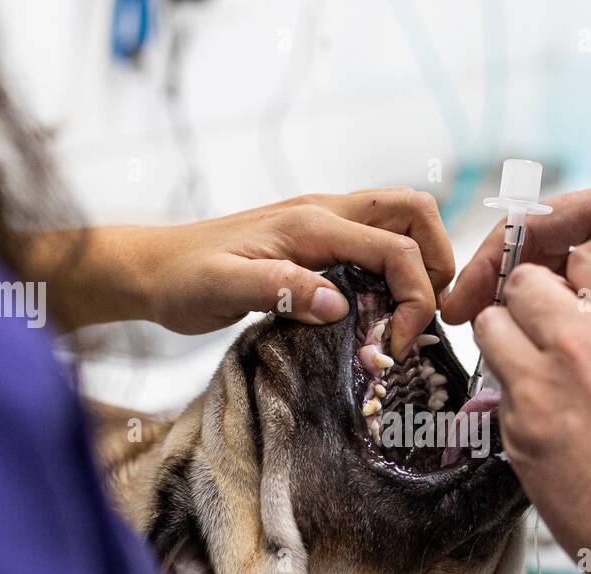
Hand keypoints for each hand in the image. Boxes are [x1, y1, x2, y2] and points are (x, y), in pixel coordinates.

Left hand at [91, 188, 454, 354]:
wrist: (153, 268)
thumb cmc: (184, 280)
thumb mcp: (223, 290)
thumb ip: (282, 291)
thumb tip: (339, 306)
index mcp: (313, 225)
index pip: (396, 248)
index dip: (416, 297)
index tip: (397, 345)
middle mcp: (326, 212)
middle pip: (415, 212)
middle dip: (438, 263)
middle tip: (424, 318)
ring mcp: (324, 221)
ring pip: (401, 221)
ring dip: (421, 262)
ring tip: (408, 315)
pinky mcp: (318, 238)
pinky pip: (377, 239)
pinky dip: (396, 269)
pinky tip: (379, 310)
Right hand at [445, 181, 590, 370]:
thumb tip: (562, 338)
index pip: (530, 226)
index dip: (488, 265)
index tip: (462, 305)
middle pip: (527, 251)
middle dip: (490, 288)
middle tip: (460, 331)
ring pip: (542, 280)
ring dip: (513, 310)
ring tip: (486, 351)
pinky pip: (567, 303)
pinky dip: (544, 326)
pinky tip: (530, 359)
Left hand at [473, 240, 590, 573]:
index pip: (587, 255)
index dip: (579, 276)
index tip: (578, 294)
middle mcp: (584, 338)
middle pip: (526, 282)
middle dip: (532, 300)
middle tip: (543, 328)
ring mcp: (541, 384)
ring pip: (493, 328)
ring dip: (508, 340)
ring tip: (533, 370)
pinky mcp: (516, 433)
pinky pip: (496, 394)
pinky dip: (512, 401)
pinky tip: (543, 425)